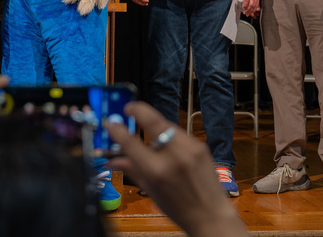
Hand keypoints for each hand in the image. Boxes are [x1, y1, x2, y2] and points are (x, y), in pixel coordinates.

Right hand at [108, 101, 246, 236]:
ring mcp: (189, 149)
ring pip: (166, 125)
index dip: (118, 130)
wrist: (210, 214)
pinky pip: (179, 133)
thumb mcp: (151, 190)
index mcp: (156, 171)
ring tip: (147, 127)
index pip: (131, 143)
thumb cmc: (178, 208)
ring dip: (154, 123)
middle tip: (129, 107)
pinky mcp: (200, 146)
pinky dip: (169, 134)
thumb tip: (112, 160)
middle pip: (152, 121)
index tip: (112, 123)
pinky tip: (167, 141)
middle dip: (138, 109)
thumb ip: (132, 170)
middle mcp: (173, 157)